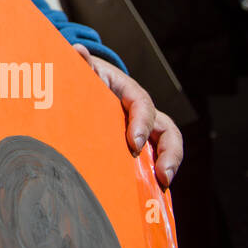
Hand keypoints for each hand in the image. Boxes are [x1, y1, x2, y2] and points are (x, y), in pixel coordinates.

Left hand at [72, 44, 182, 187]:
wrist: (86, 82)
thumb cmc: (84, 77)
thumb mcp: (83, 71)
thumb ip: (81, 65)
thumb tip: (78, 51)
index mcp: (129, 92)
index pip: (143, 104)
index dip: (141, 123)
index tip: (134, 143)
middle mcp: (143, 112)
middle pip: (167, 130)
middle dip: (169, 153)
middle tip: (162, 175)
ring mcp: (144, 130)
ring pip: (166, 146)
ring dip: (169, 165)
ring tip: (163, 187)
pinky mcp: (138, 146)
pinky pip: (151, 161)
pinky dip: (153, 176)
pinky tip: (147, 196)